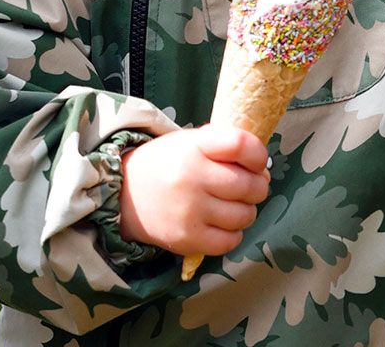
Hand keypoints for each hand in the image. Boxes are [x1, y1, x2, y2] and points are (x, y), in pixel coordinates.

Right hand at [117, 124, 268, 256]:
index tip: (255, 161)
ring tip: (232, 206)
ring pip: (244, 215)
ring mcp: (189, 210)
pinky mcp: (187, 238)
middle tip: (249, 187)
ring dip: (246, 211)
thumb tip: (263, 171)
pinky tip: (221, 224)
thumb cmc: (165, 165)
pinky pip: (231, 240)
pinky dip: (233, 233)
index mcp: (193, 147)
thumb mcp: (188, 143)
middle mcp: (191, 177)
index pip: (241, 144)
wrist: (122, 194)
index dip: (258, 154)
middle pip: (249, 185)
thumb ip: (223, 148)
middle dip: (257, 187)